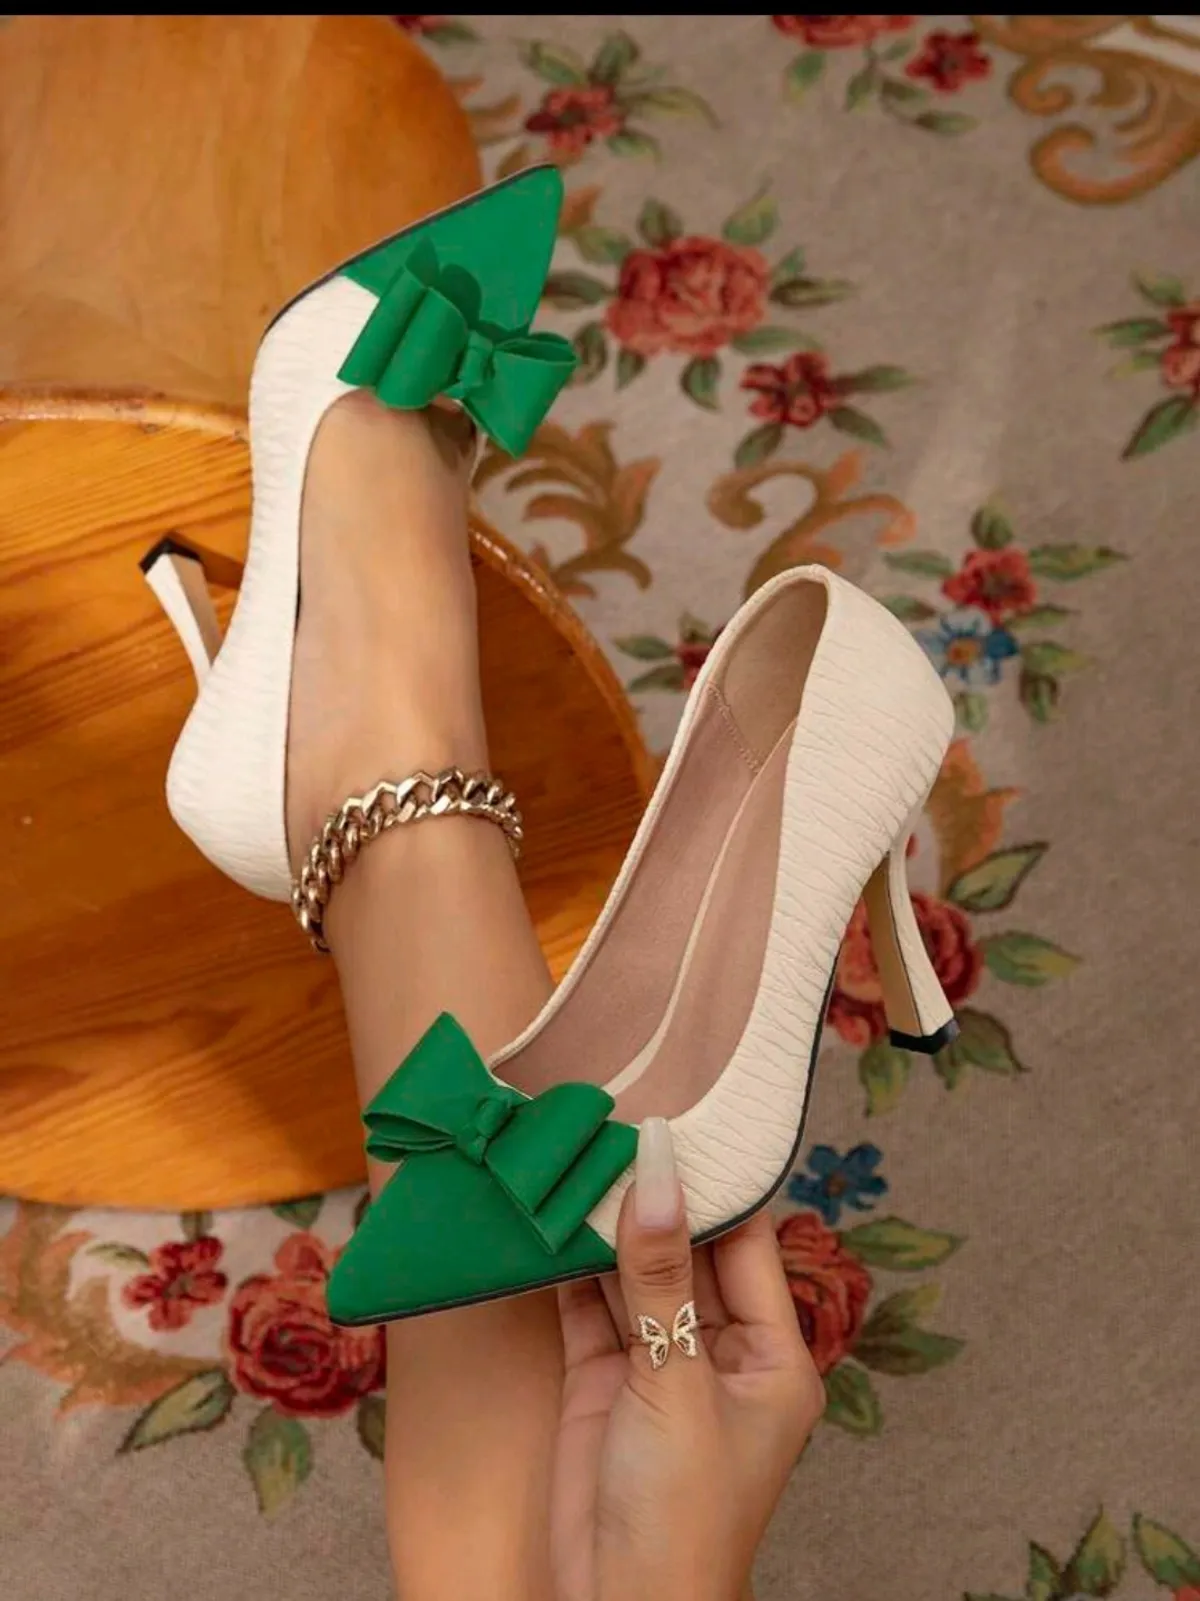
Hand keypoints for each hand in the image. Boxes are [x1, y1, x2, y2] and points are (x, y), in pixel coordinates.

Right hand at [550, 1118, 823, 1600]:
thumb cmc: (682, 1518)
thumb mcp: (676, 1385)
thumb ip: (657, 1276)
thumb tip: (656, 1170)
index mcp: (774, 1356)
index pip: (748, 1244)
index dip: (714, 1182)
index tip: (677, 1116)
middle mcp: (720, 1352)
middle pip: (686, 1251)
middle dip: (652, 1195)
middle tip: (614, 1118)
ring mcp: (657, 1364)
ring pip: (633, 1273)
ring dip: (605, 1224)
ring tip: (573, 1150)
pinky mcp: (603, 1379)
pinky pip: (589, 1305)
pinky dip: (568, 1264)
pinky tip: (548, 1213)